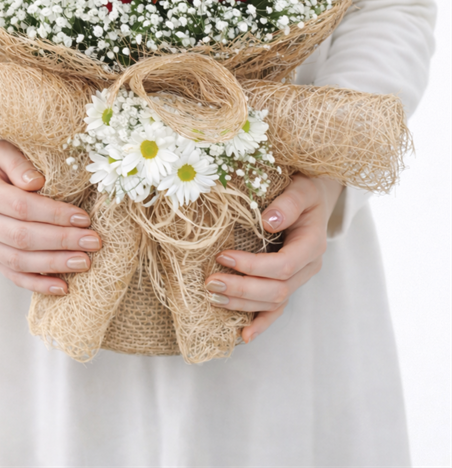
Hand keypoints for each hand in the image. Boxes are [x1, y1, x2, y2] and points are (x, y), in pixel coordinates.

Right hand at [0, 132, 100, 295]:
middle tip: (93, 242)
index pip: (21, 207)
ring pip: (19, 260)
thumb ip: (19, 164)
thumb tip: (37, 182)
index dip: (53, 214)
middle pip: (22, 237)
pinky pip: (13, 275)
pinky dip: (38, 284)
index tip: (84, 218)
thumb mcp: (2, 150)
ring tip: (85, 262)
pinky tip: (62, 287)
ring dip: (54, 264)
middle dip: (61, 241)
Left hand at [205, 174, 342, 341]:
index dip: (252, 266)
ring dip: (242, 304)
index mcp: (312, 245)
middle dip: (241, 289)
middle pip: (276, 290)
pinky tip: (243, 336)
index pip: (282, 266)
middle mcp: (308, 267)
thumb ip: (288, 204)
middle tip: (210, 282)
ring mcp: (299, 278)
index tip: (222, 256)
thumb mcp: (301, 188)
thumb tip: (268, 221)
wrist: (313, 197)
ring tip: (213, 297)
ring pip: (273, 303)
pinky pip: (275, 308)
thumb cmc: (304, 190)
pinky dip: (260, 323)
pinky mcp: (287, 282)